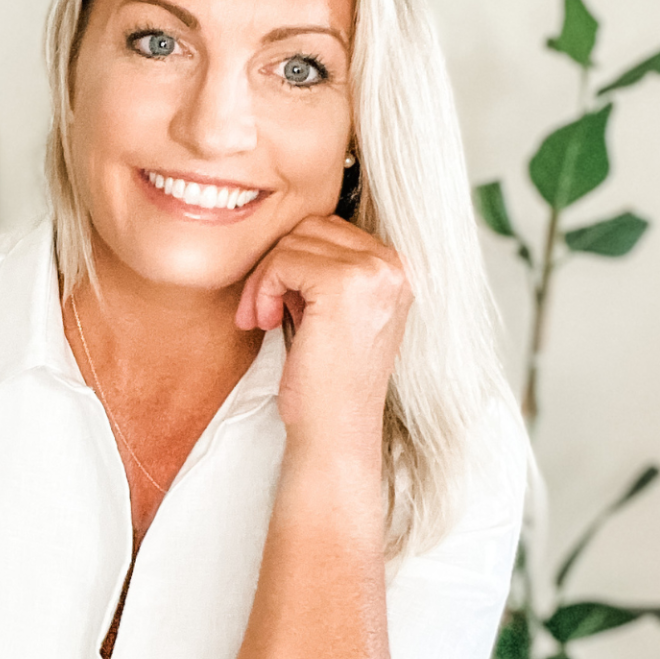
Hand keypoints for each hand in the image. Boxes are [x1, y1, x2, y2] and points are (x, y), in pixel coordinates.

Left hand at [234, 216, 411, 440]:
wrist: (336, 430)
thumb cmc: (329, 383)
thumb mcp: (334, 314)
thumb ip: (323, 273)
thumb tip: (286, 240)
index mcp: (398, 271)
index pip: (332, 231)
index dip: (295, 262)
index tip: (277, 302)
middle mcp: (394, 266)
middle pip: (312, 228)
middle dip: (276, 265)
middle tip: (261, 310)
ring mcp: (372, 272)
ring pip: (293, 241)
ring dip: (265, 279)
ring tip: (263, 318)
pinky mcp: (342, 283)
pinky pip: (283, 260)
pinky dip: (263, 288)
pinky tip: (265, 321)